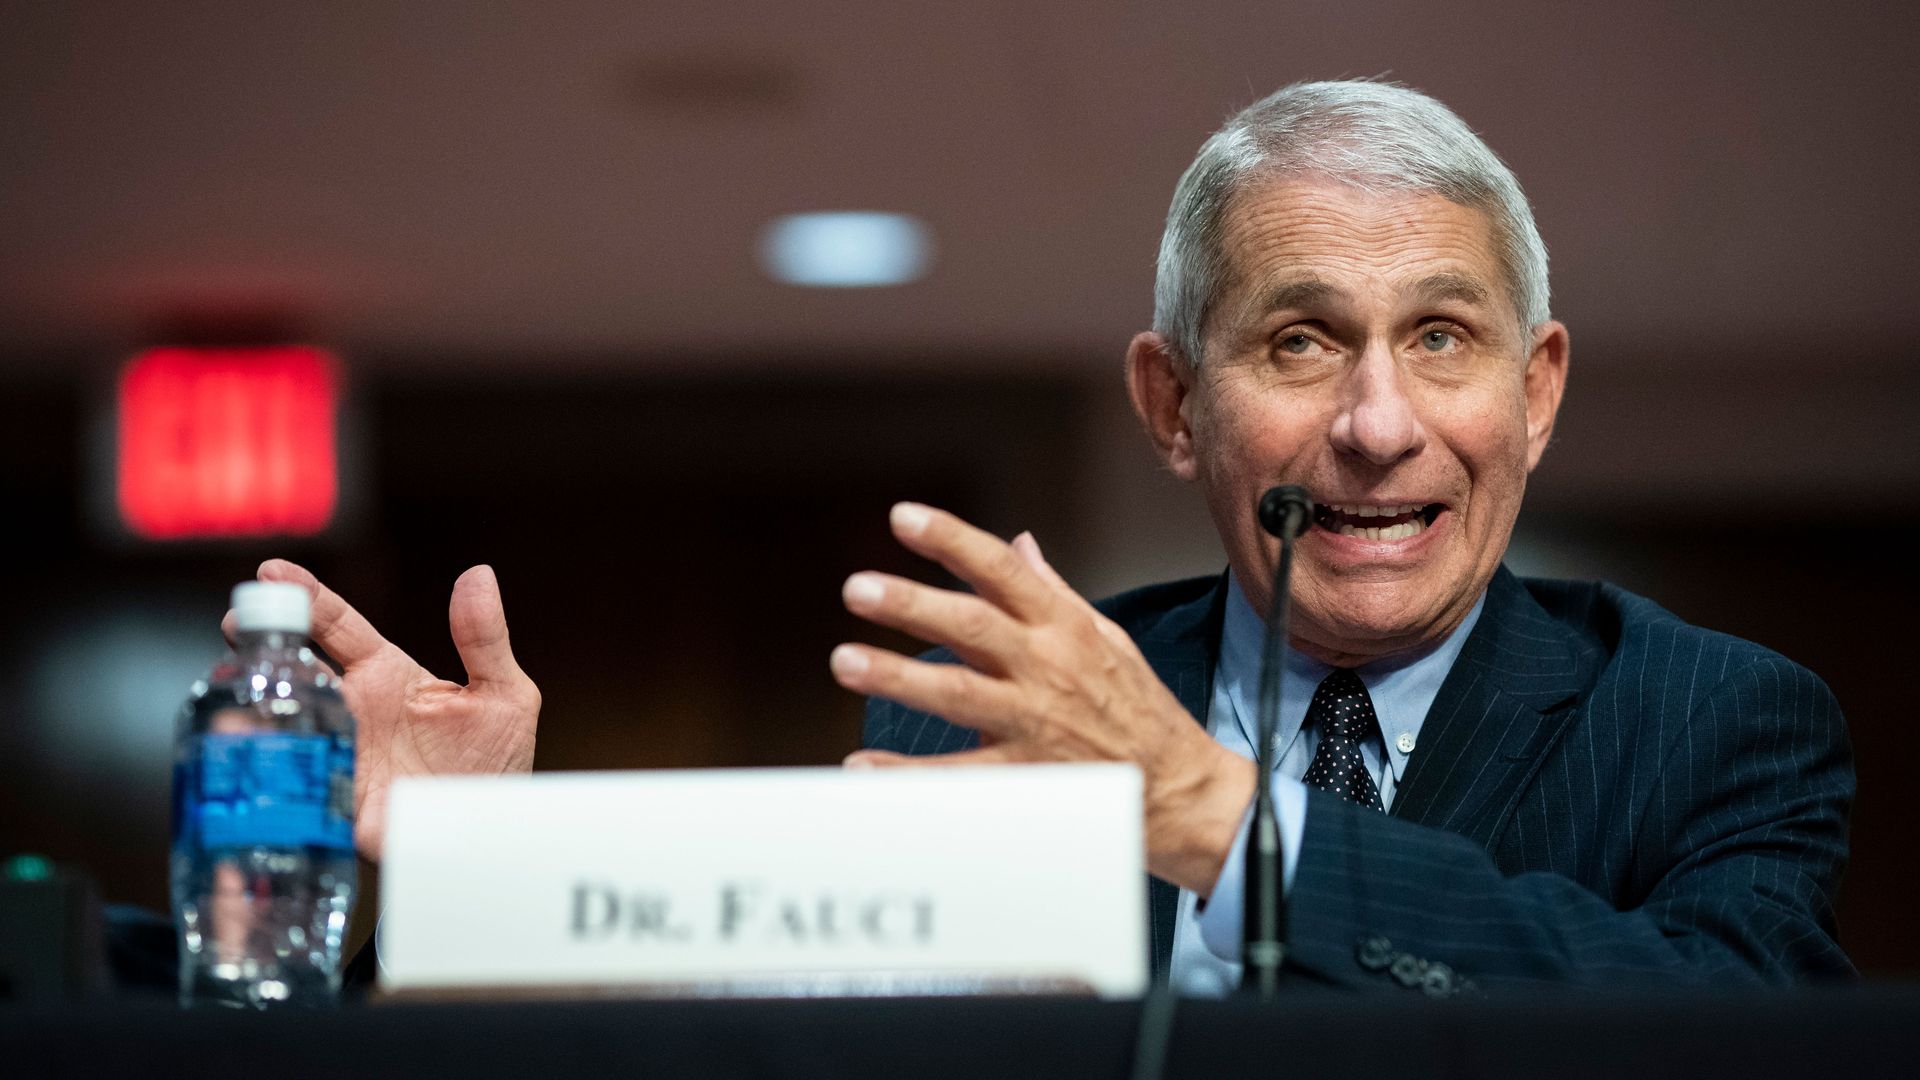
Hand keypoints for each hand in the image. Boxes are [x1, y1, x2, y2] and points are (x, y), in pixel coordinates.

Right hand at [224, 560, 540, 862]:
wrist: (493, 833)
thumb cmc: (494, 762)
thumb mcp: (503, 695)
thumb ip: (485, 639)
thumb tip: (479, 575)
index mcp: (386, 676)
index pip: (337, 627)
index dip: (307, 598)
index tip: (272, 571)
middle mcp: (352, 711)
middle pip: (295, 668)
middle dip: (261, 644)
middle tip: (240, 625)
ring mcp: (339, 757)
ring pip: (282, 724)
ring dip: (254, 708)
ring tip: (237, 693)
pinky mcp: (337, 808)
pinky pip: (294, 790)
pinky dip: (271, 775)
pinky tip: (256, 761)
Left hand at [831, 503, 1254, 894]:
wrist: (1180, 789)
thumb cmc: (1139, 708)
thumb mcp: (1105, 638)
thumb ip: (1053, 592)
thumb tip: (1019, 544)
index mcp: (1062, 626)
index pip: (1001, 570)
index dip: (951, 540)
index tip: (902, 517)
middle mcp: (1047, 667)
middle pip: (972, 626)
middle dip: (912, 605)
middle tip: (858, 588)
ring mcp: (1035, 723)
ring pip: (959, 694)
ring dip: (899, 677)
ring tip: (847, 662)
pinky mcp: (1028, 778)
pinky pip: (960, 775)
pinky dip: (909, 775)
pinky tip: (863, 768)